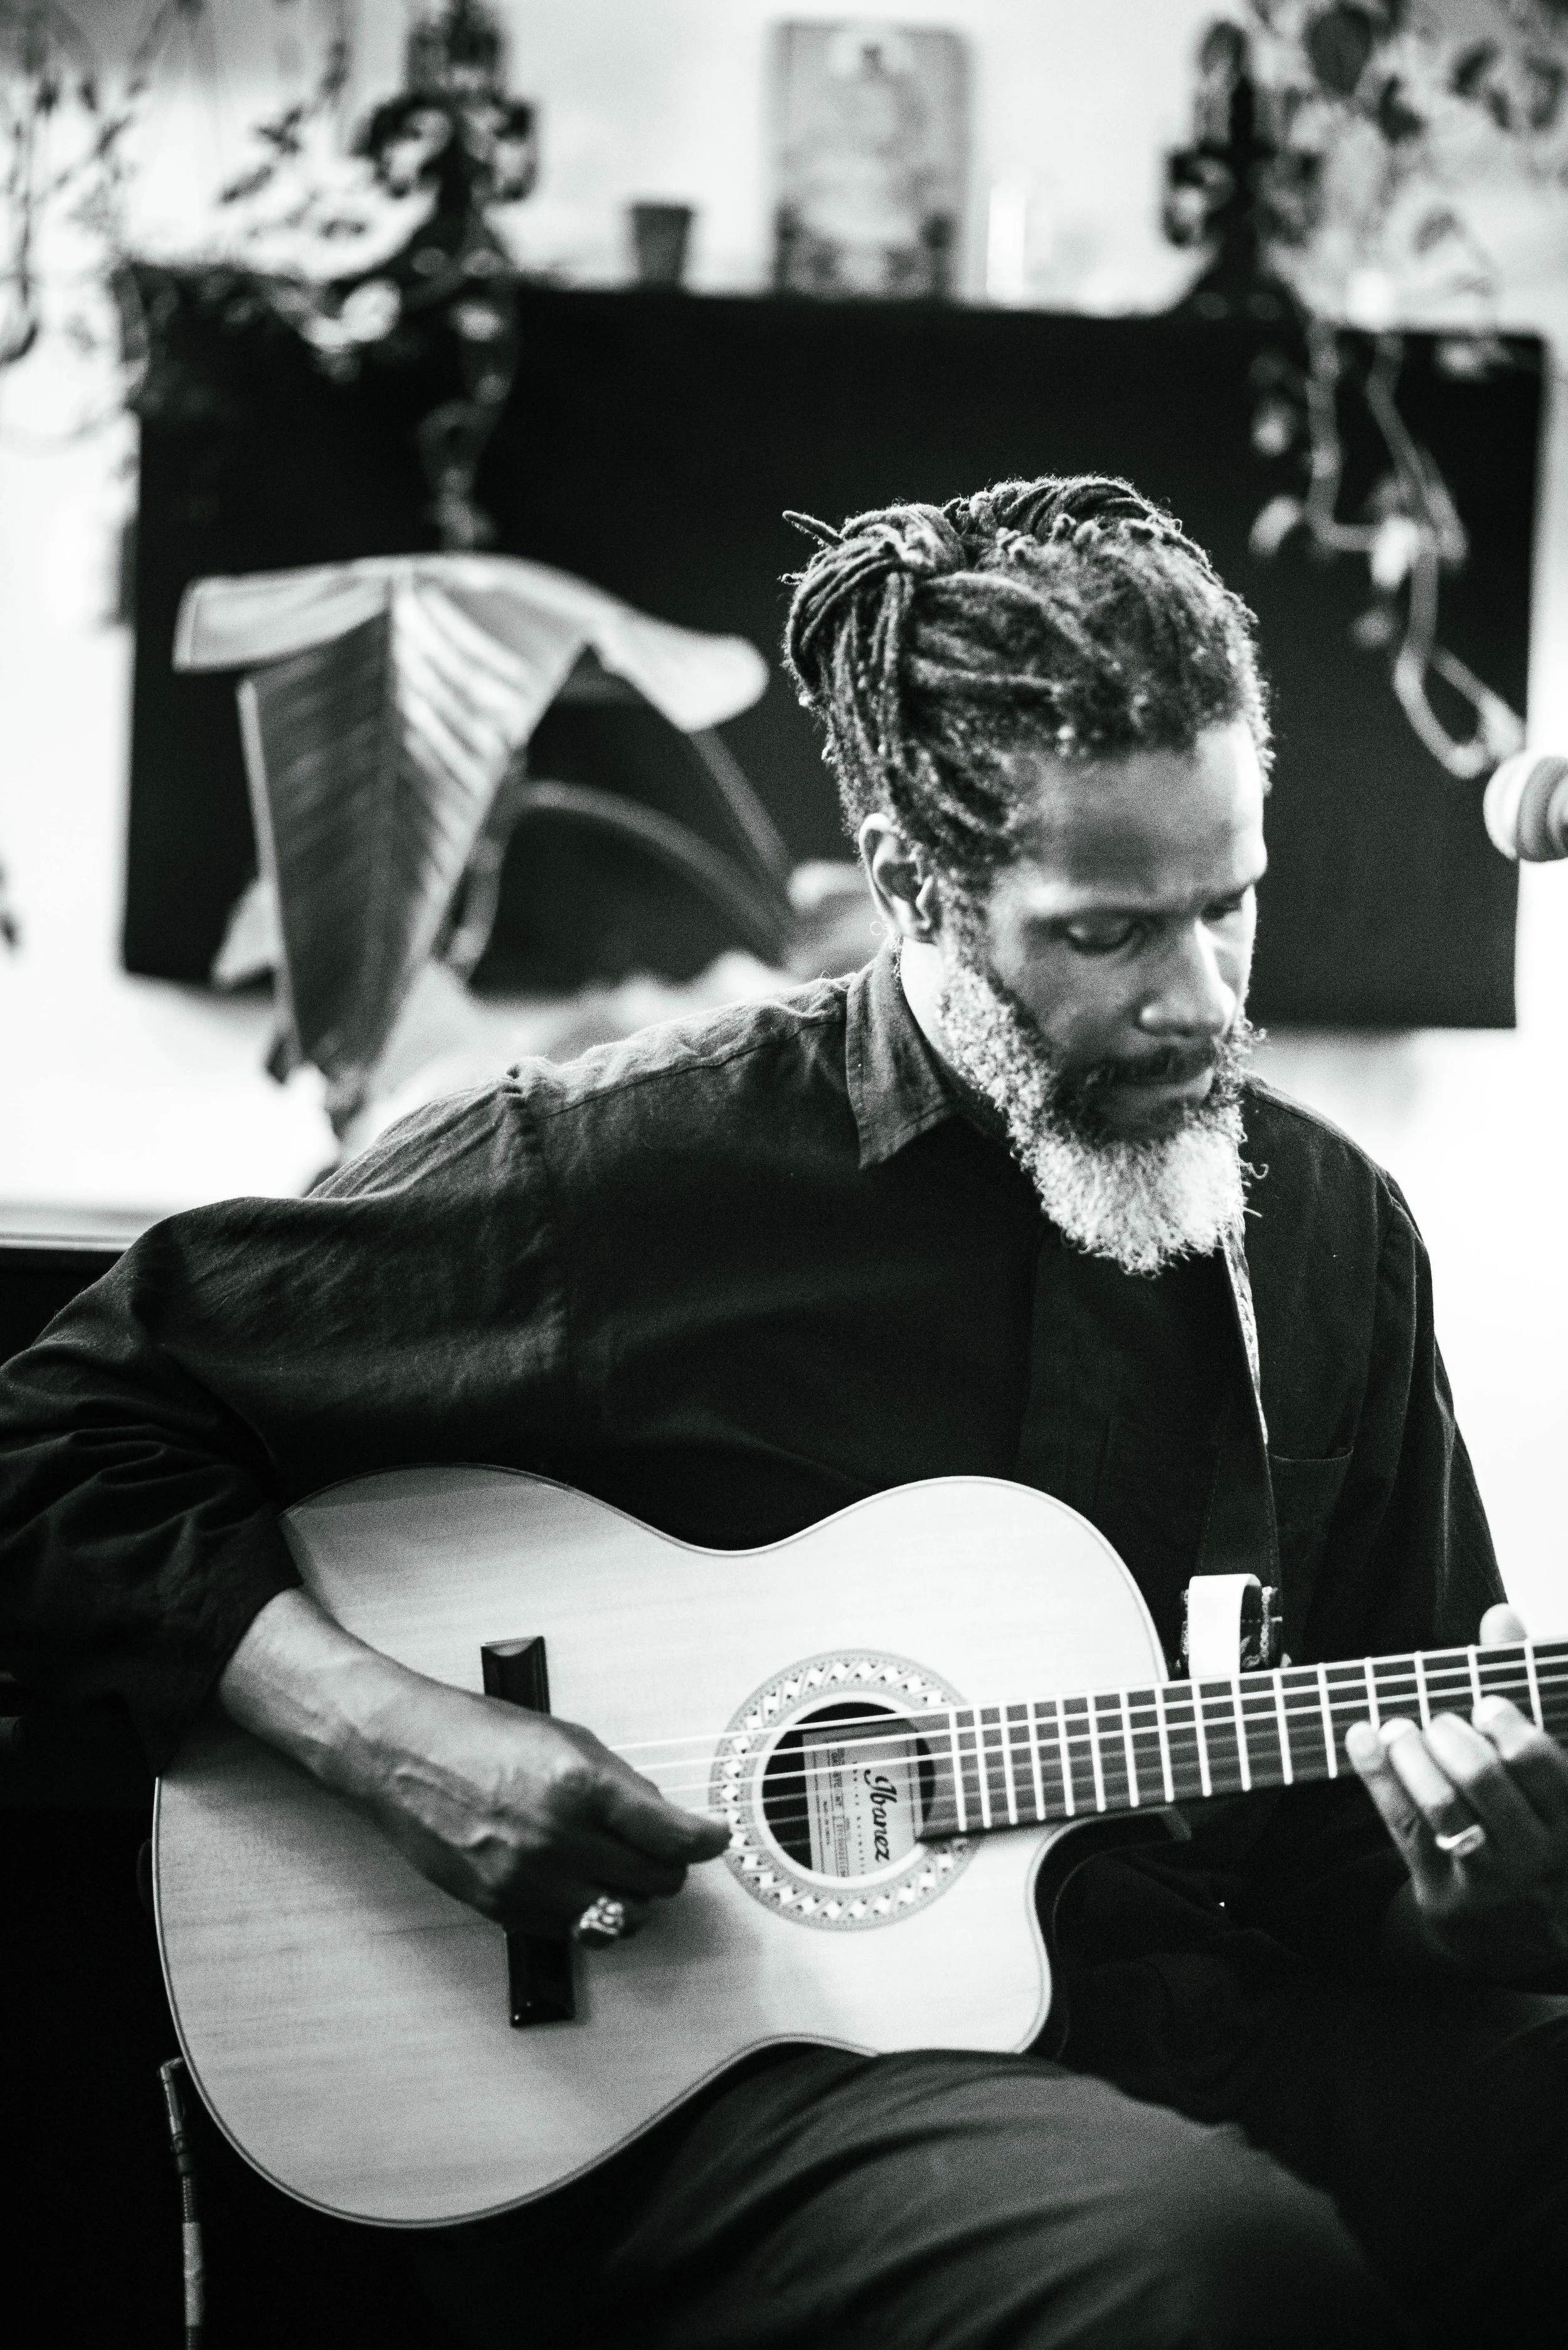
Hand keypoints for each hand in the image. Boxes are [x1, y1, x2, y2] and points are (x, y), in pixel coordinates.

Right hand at [220, 1589, 729, 1936]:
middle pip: (655, 1885)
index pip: (672, 1838)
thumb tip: (666, 1822)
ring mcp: (528, 1881)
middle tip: (660, 1850)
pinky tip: (574, 1880)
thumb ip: (621, 1785)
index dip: (704, 1841)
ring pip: (620, 1919)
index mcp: (580, 1786)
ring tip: (619, 1870)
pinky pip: (573, 1930)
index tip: (713, 1839)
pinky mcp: (502, 1910)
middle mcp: (557, 1838)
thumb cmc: (478, 1735)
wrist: (400, 1755)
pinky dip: (586, 1912)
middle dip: (667, 1868)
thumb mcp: (566, 1738)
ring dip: (632, 1898)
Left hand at [1347, 1604, 1567, 1979]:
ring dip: (1412, 1755)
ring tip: (1397, 1727)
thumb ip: (1533, 1685)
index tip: (1486, 1704)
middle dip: (1455, 1740)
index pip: (1547, 1768)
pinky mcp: (1447, 1899)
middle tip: (1441, 1721)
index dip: (1514, 1730)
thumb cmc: (1539, 1820)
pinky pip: (1405, 1827)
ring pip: (1445, 1808)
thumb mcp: (1551, 1765)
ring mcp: (1496, 1884)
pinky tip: (1362, 1736)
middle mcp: (1543, 1855)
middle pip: (1490, 1783)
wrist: (1523, 1931)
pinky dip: (1378, 1775)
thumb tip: (1501, 1614)